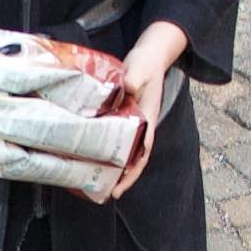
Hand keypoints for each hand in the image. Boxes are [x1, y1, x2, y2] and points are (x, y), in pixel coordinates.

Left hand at [111, 22, 188, 198]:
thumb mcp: (140, 68)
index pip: (141, 152)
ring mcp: (135, 123)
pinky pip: (120, 140)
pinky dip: (112, 153)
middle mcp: (143, 126)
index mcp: (147, 119)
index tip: (120, 186)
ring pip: (128, 152)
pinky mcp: (126, 117)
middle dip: (124, 178)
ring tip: (102, 185)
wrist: (150, 56)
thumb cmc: (145, 63)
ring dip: (118, 169)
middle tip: (108, 195)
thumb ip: (134, 78)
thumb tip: (127, 88)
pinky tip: (99, 159)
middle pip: (135, 159)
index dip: (131, 171)